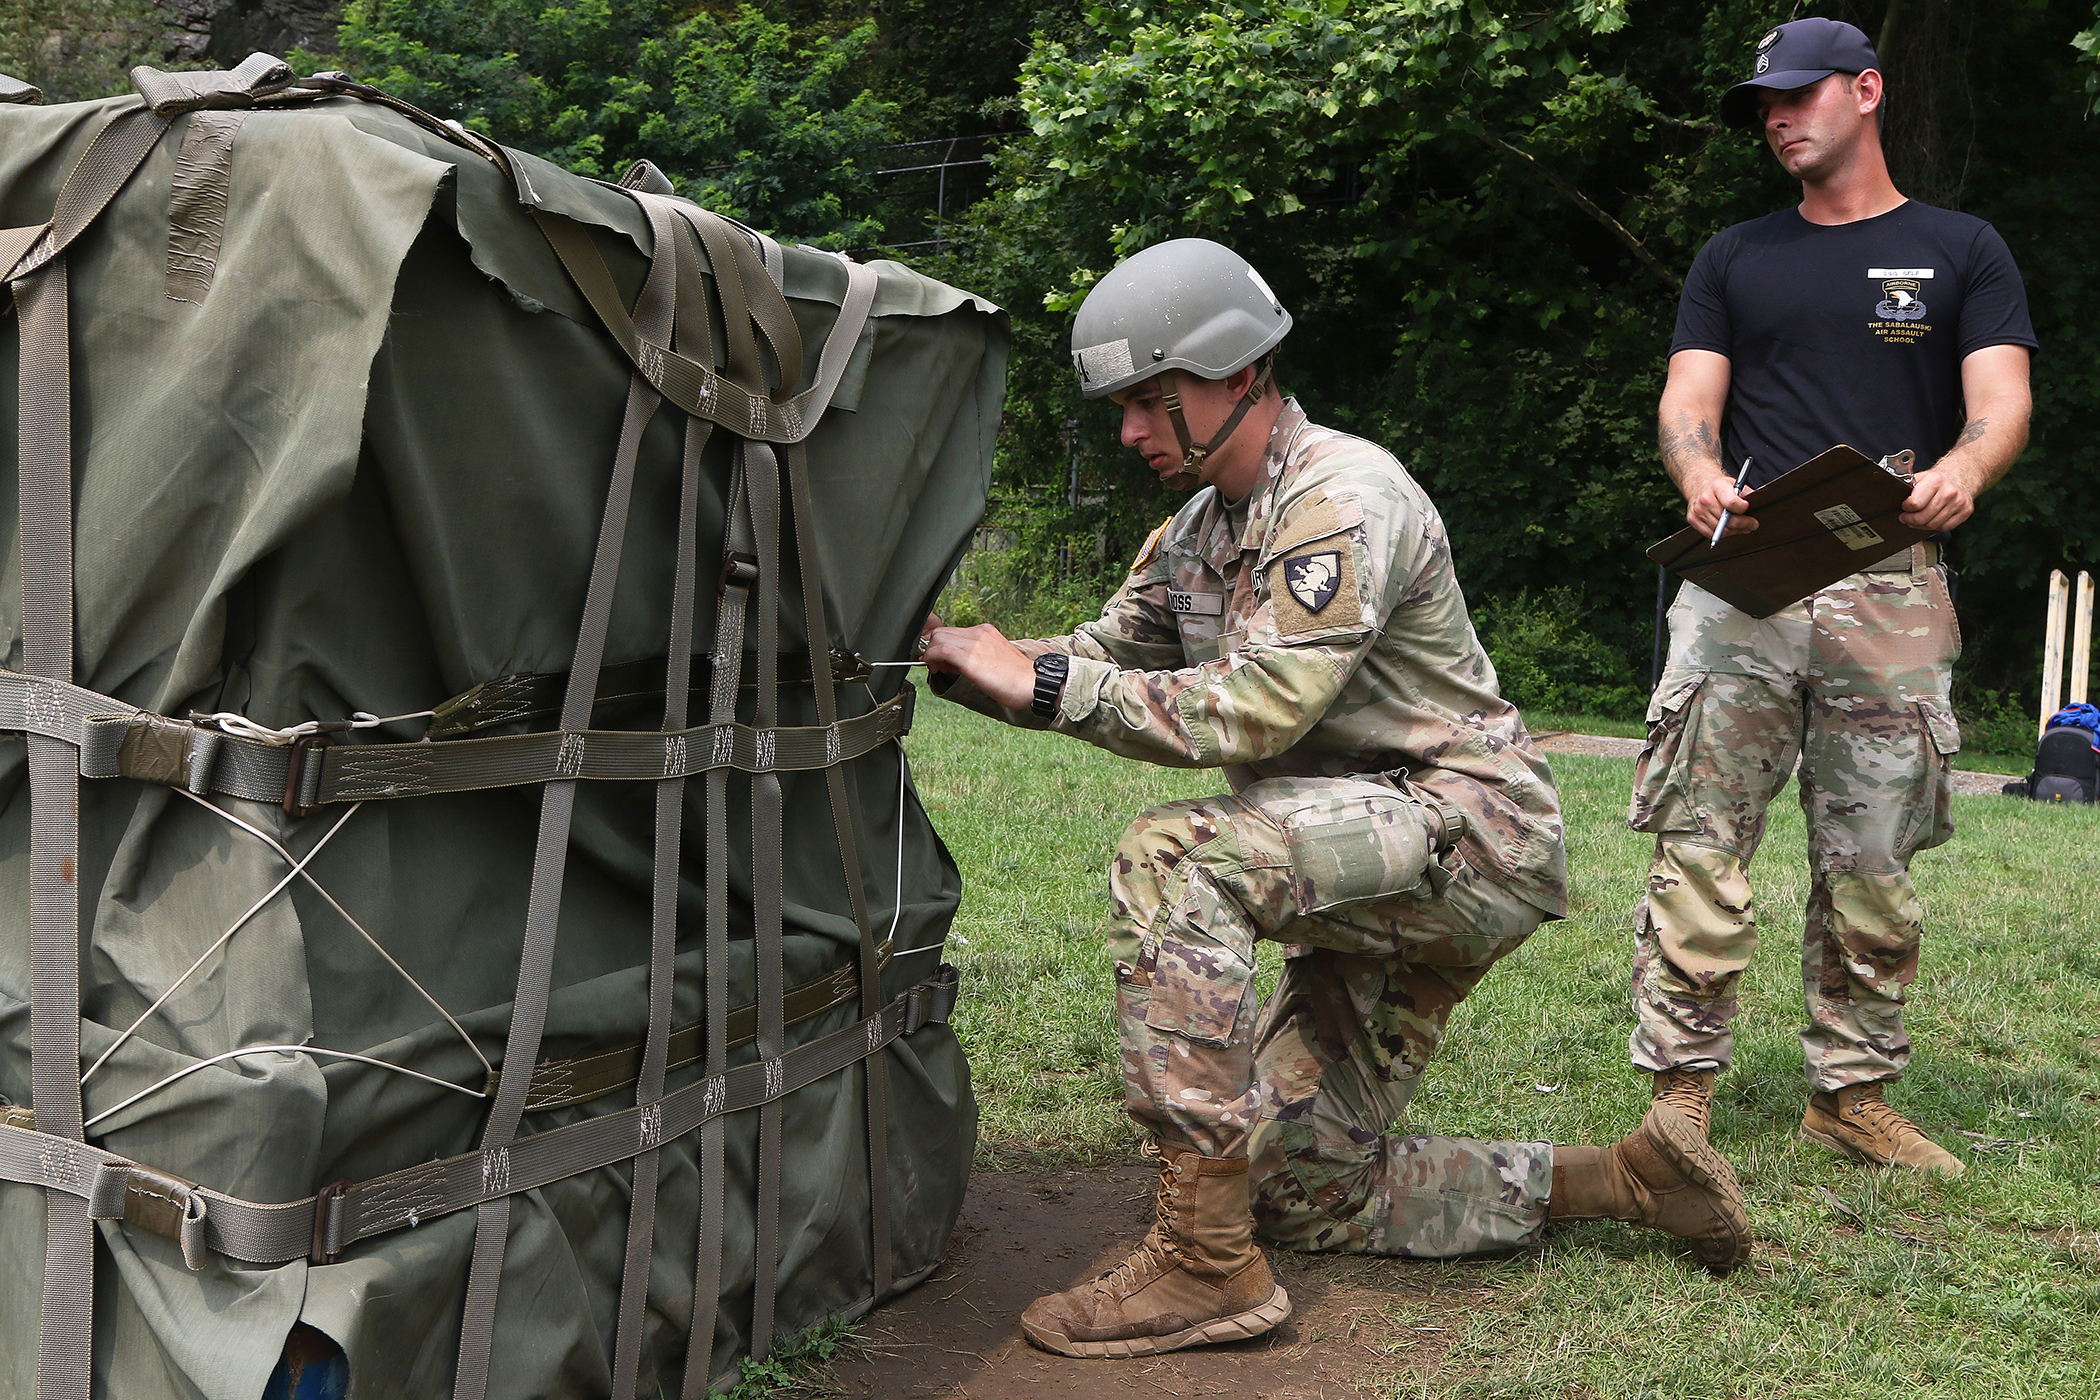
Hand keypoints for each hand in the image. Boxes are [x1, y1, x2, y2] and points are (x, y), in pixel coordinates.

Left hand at [919, 621, 1038, 710]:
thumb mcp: (995, 658)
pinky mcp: (971, 658)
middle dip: (934, 648)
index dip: (942, 645)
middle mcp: (979, 633)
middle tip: (938, 665)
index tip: (941, 660)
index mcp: (986, 631)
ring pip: (939, 638)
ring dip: (932, 654)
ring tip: (939, 669)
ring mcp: (975, 644)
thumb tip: (953, 662)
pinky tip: (935, 669)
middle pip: (942, 632)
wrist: (1032, 684)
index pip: (953, 631)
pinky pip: (942, 650)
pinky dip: (932, 658)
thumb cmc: (1016, 678)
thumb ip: (975, 655)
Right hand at [1685, 470, 1755, 538]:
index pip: (1731, 503)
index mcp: (1717, 487)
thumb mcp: (1735, 484)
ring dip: (1734, 530)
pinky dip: (1721, 533)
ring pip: (1721, 530)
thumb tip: (1757, 504)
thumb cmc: (1719, 486)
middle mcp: (1705, 499)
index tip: (1748, 510)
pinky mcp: (1693, 519)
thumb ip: (1746, 494)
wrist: (1700, 485)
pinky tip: (1727, 527)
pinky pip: (1710, 534)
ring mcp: (1698, 510)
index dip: (1743, 510)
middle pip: (1728, 521)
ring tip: (1740, 526)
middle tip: (1752, 524)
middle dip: (1744, 524)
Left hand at [1899, 468, 1974, 530]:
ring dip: (1921, 526)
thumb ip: (1908, 487)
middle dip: (1910, 520)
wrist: (1961, 475)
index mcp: (1936, 480)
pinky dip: (1935, 527)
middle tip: (1906, 518)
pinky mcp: (1966, 511)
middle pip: (1923, 518)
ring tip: (1916, 520)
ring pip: (1934, 525)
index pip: (1915, 504)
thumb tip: (1893, 496)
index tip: (1904, 507)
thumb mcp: (1921, 477)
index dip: (1906, 508)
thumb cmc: (1938, 479)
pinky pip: (1945, 527)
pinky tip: (1930, 520)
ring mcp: (1959, 502)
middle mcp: (1949, 491)